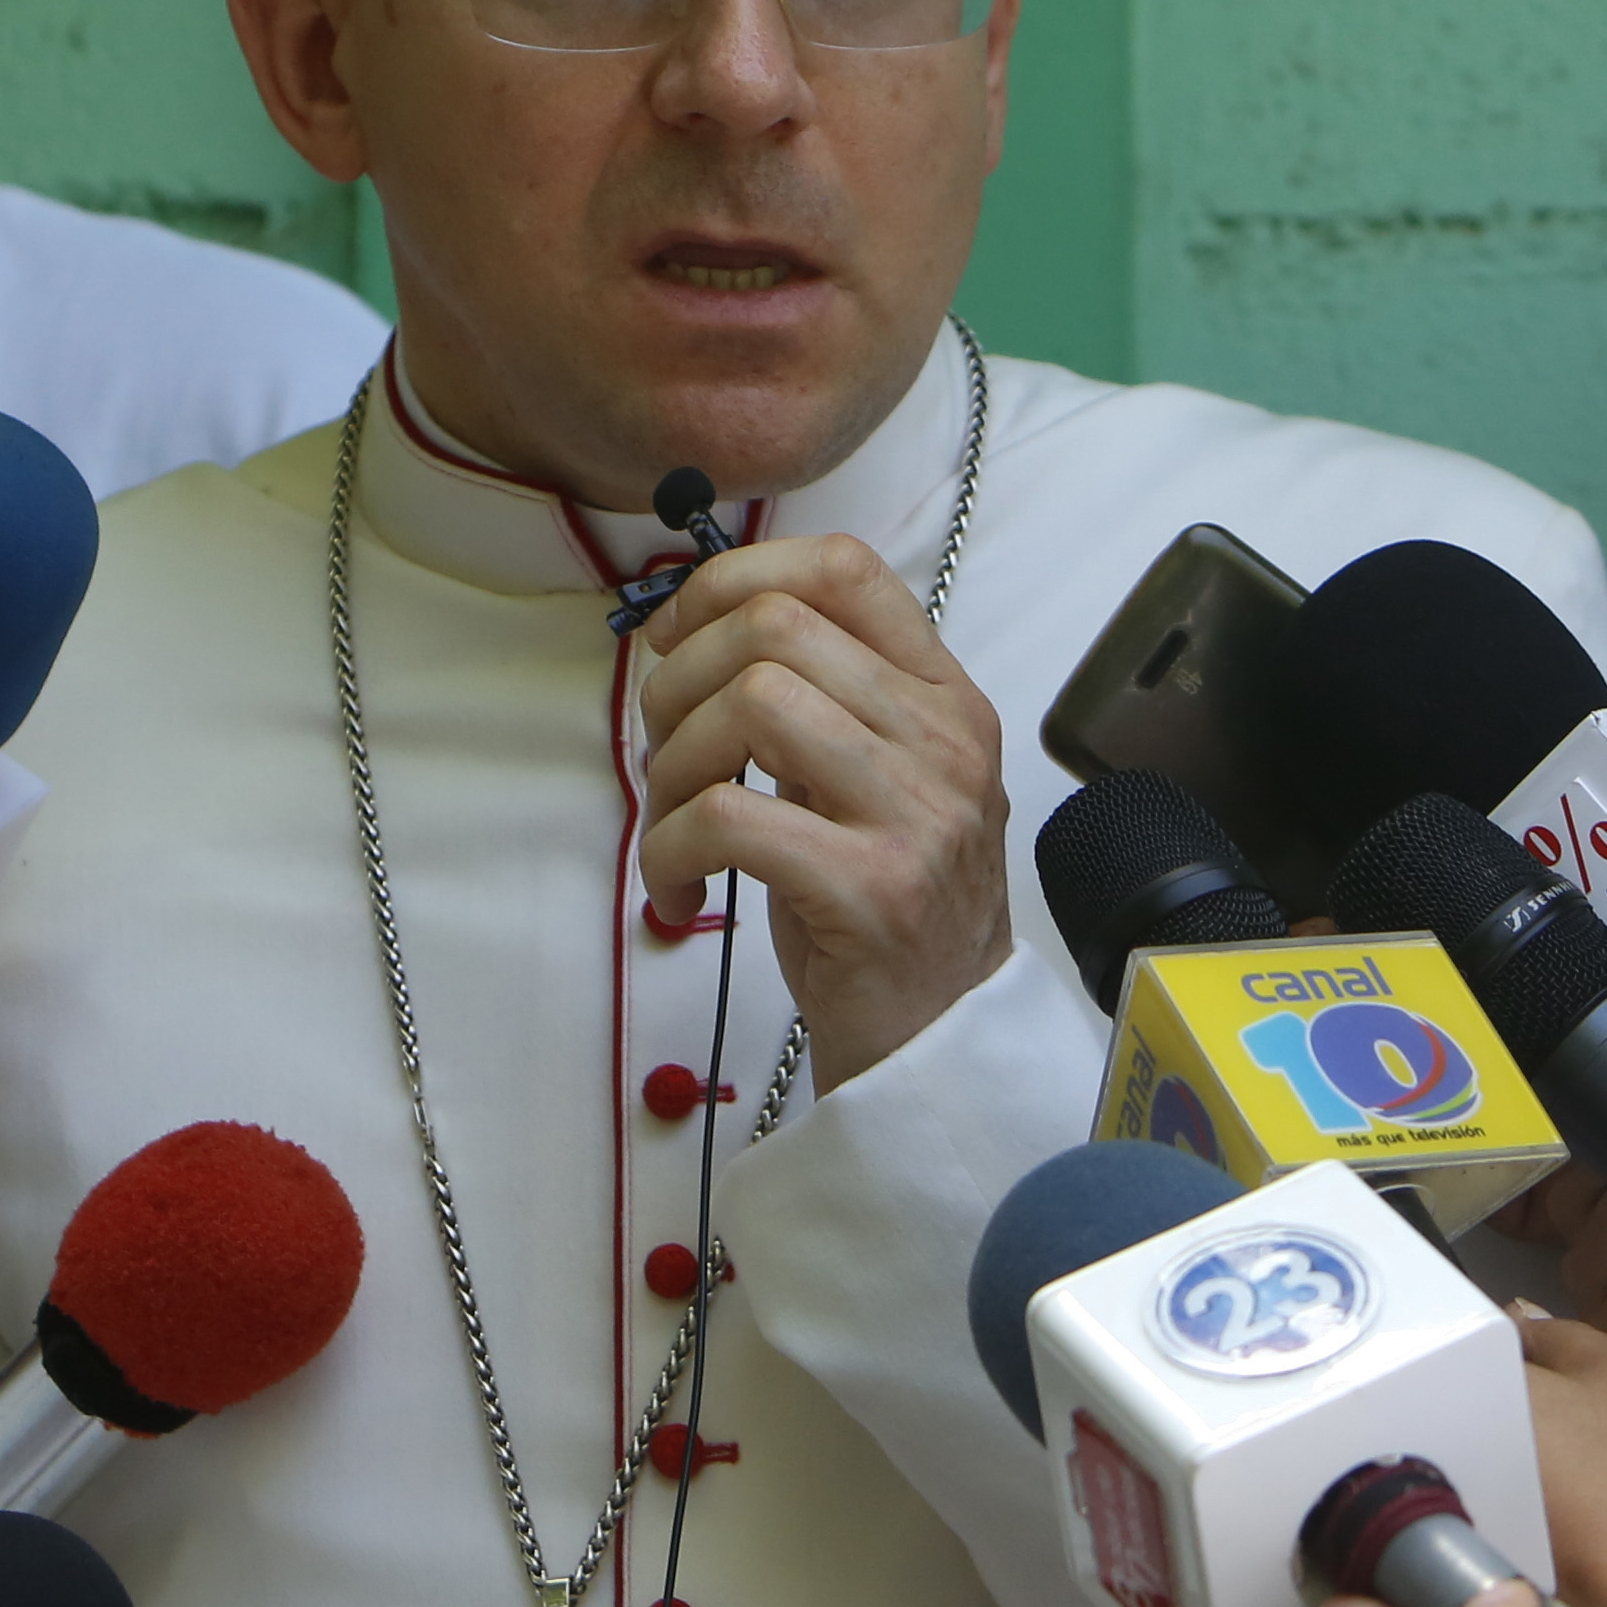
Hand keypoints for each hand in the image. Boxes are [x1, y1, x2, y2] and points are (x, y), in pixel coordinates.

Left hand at [635, 535, 1011, 1085]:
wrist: (937, 1038)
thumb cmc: (878, 905)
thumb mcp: (868, 781)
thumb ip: (816, 703)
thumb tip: (692, 635)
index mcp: (943, 698)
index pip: (846, 568)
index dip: (735, 579)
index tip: (677, 638)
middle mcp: (943, 740)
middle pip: (774, 628)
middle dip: (678, 681)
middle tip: (663, 752)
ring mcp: (917, 812)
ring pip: (750, 705)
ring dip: (671, 766)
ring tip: (672, 826)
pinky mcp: (874, 888)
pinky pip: (728, 817)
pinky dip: (670, 849)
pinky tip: (681, 891)